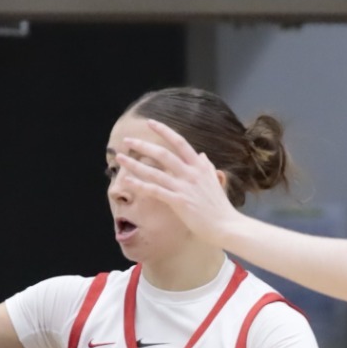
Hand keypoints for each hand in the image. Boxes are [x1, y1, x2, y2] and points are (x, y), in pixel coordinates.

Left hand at [116, 122, 245, 247]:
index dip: (164, 131)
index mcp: (200, 166)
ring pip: (155, 171)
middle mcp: (191, 173)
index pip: (179, 142)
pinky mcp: (179, 202)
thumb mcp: (215, 181)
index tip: (150, 122)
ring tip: (120, 158)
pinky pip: (155, 191)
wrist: (226, 225)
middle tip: (127, 140)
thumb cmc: (220, 207)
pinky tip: (128, 181)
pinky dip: (140, 185)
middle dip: (143, 145)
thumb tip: (202, 155)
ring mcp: (184, 187)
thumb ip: (207, 167)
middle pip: (163, 153)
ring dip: (135, 164)